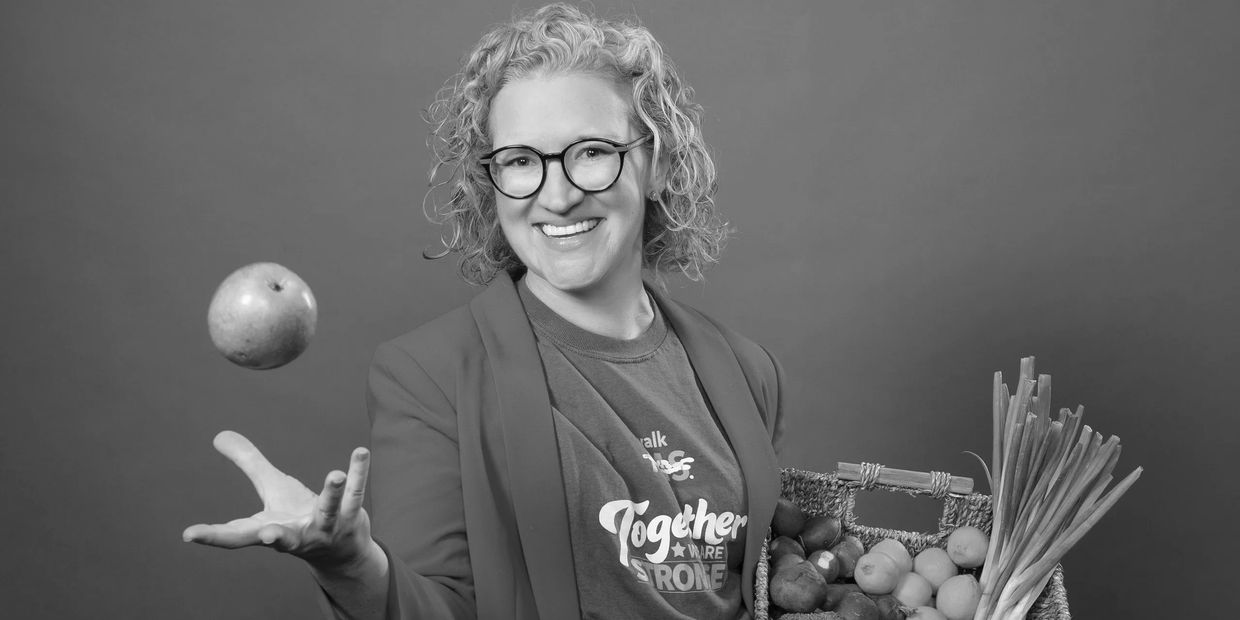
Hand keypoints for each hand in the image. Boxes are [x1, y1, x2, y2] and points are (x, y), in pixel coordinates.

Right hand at [183, 430, 379, 574]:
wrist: (340, 551)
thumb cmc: (297, 518)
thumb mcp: (271, 489)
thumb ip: (248, 463)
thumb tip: (220, 435)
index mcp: (267, 531)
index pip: (235, 537)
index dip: (211, 536)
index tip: (188, 534)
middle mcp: (295, 537)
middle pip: (280, 539)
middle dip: (274, 537)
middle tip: (267, 534)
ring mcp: (325, 529)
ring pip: (328, 512)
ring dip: (331, 494)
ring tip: (334, 475)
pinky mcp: (350, 518)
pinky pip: (355, 495)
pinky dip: (358, 474)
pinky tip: (360, 453)